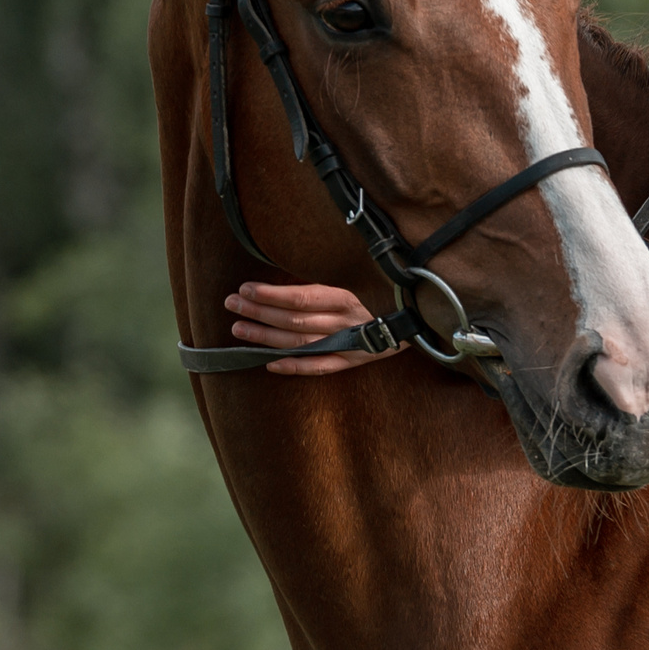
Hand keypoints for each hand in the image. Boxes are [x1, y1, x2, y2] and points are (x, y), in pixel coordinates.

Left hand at [222, 281, 398, 375]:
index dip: (271, 294)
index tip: (245, 289)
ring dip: (266, 337)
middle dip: (259, 312)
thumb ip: (324, 284)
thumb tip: (283, 281)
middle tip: (232, 305)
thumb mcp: (357, 282)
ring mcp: (347, 344)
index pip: (301, 297)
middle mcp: (345, 322)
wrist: (416, 323)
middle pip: (294, 320)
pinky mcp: (351, 362)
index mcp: (346, 298)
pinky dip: (293, 367)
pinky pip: (318, 368)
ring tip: (239, 329)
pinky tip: (269, 364)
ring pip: (299, 343)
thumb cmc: (381, 297)